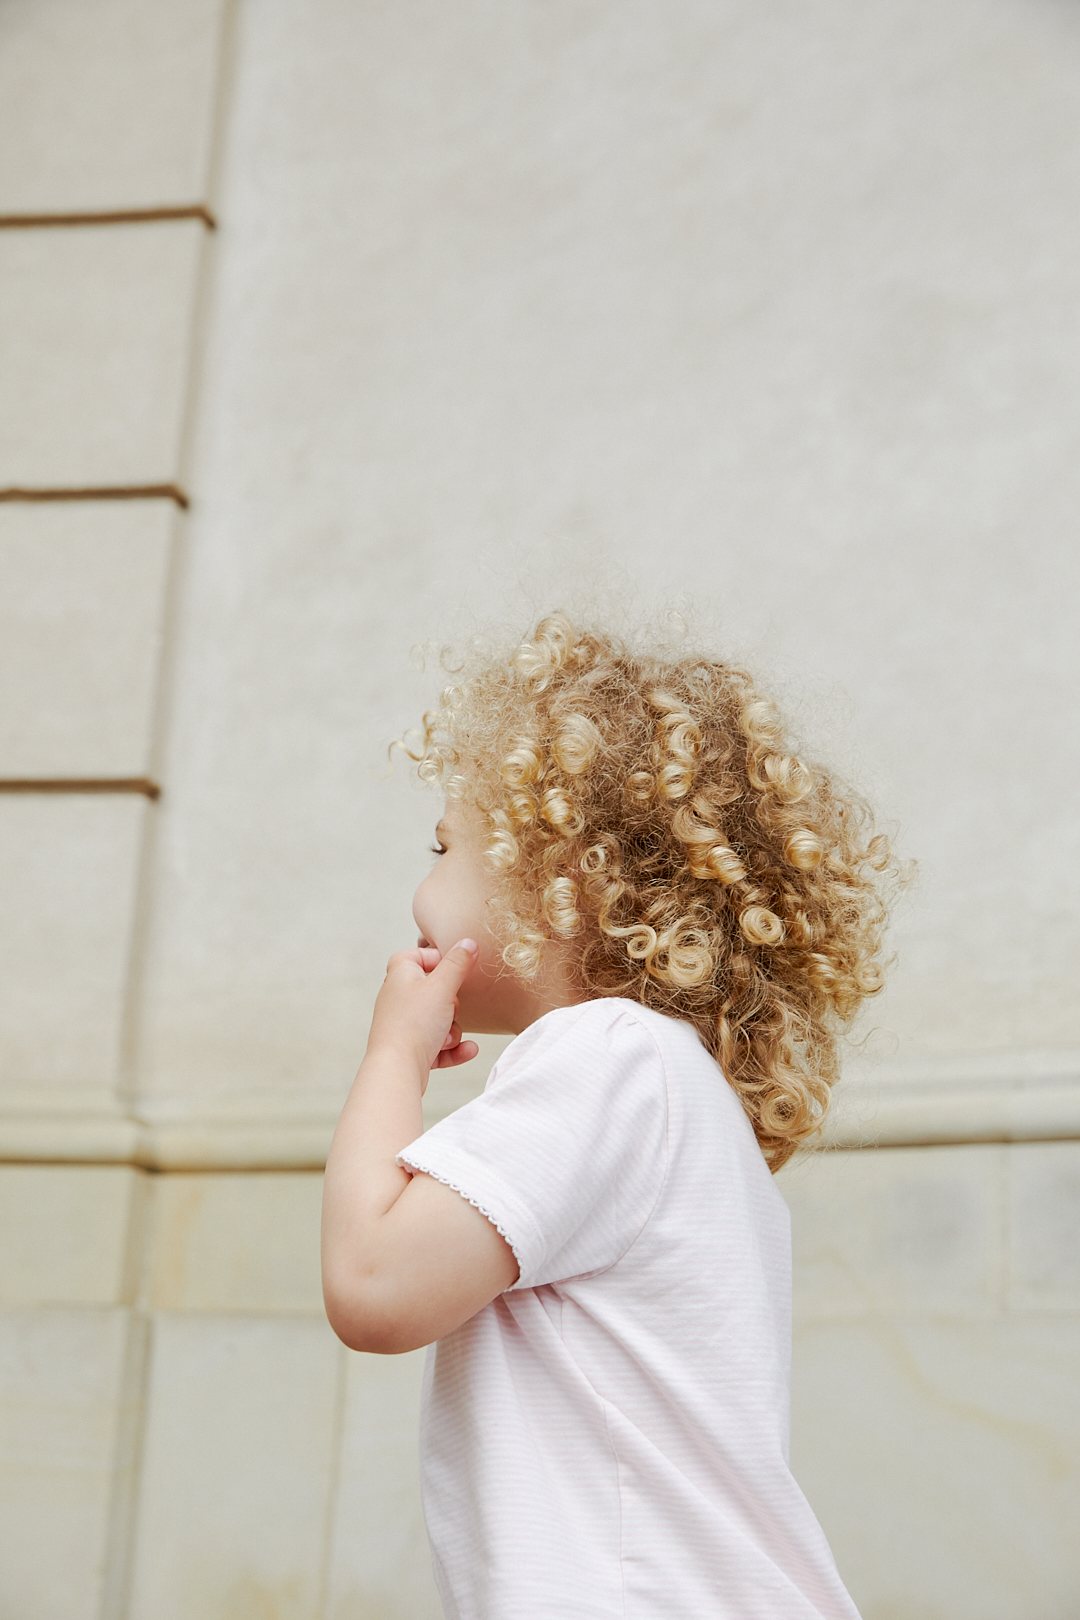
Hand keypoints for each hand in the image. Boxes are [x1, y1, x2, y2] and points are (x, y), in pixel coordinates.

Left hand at [366, 938, 479, 1085]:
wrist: (397, 1070)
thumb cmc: (414, 1024)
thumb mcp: (442, 986)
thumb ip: (458, 963)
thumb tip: (468, 943)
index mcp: (400, 974)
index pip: (418, 955)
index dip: (439, 960)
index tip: (456, 969)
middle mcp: (398, 998)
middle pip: (435, 990)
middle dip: (452, 1004)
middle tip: (451, 1008)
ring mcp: (403, 1024)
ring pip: (439, 1019)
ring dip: (452, 1030)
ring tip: (447, 1037)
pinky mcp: (410, 1048)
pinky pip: (439, 1045)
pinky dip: (453, 1049)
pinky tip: (468, 1050)